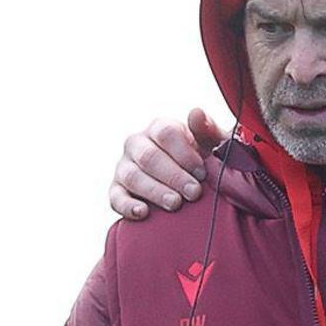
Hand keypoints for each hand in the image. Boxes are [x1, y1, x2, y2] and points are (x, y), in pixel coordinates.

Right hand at [110, 106, 236, 220]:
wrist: (187, 185)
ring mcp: (124, 167)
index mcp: (159, 128)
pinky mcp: (116, 190)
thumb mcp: (209, 145)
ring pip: (133, 176)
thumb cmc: (200, 161)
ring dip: (155, 191)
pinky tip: (143, 212)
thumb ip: (207, 130)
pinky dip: (127, 206)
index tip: (201, 171)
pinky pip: (115, 197)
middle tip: (194, 192)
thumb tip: (197, 113)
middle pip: (149, 156)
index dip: (184, 153)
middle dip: (173, 176)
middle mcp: (137, 144)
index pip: (166, 133)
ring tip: (175, 204)